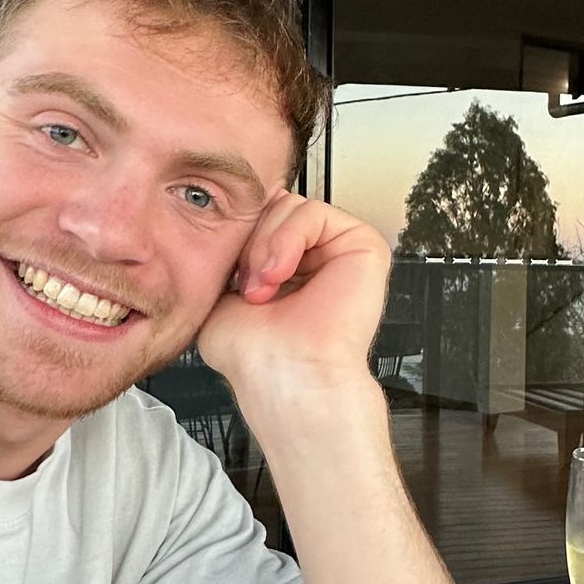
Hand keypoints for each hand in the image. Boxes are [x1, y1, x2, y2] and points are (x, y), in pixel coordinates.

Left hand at [194, 192, 390, 401]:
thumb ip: (232, 255)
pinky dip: (287, 239)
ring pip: (290, 206)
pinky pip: (313, 211)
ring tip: (265, 288)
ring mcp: (339, 251)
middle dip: (251, 243)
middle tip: (250, 287)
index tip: (230, 278)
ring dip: (265, 245)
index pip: (260, 218)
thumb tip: (232, 219)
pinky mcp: (362, 245)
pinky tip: (280, 275)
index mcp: (287, 269)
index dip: (238, 238)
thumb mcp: (222, 293)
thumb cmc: (256, 355)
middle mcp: (314, 259)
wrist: (284, 376)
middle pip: (273, 206)